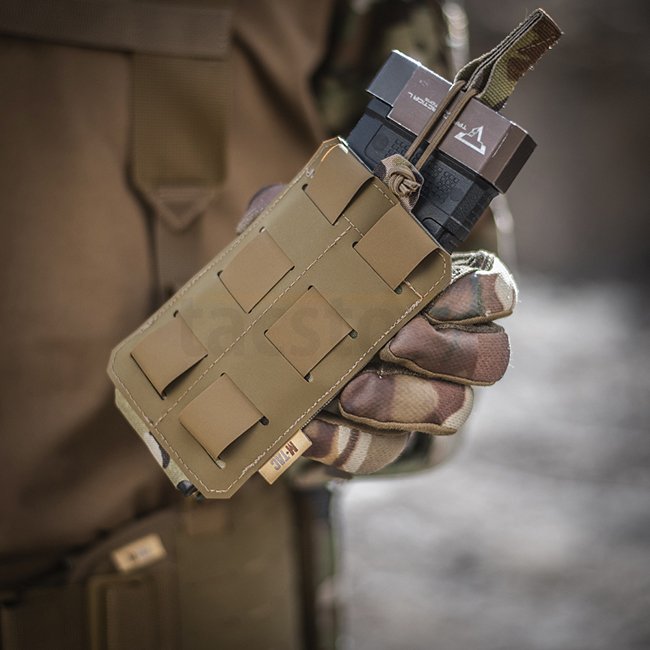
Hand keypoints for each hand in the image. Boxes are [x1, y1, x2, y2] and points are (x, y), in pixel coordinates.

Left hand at [239, 189, 516, 475]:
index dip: (476, 296)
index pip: (494, 293)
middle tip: (398, 340)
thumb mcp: (321, 251)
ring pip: (450, 411)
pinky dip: (348, 444)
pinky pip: (384, 451)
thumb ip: (314, 224)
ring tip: (351, 391)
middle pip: (489, 358)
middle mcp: (452, 351)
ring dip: (401, 401)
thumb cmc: (329, 291)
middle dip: (446, 351)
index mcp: (447, 296)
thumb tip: (284, 204)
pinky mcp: (387, 440)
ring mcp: (424, 400)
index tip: (432, 295)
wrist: (305, 360)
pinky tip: (311, 429)